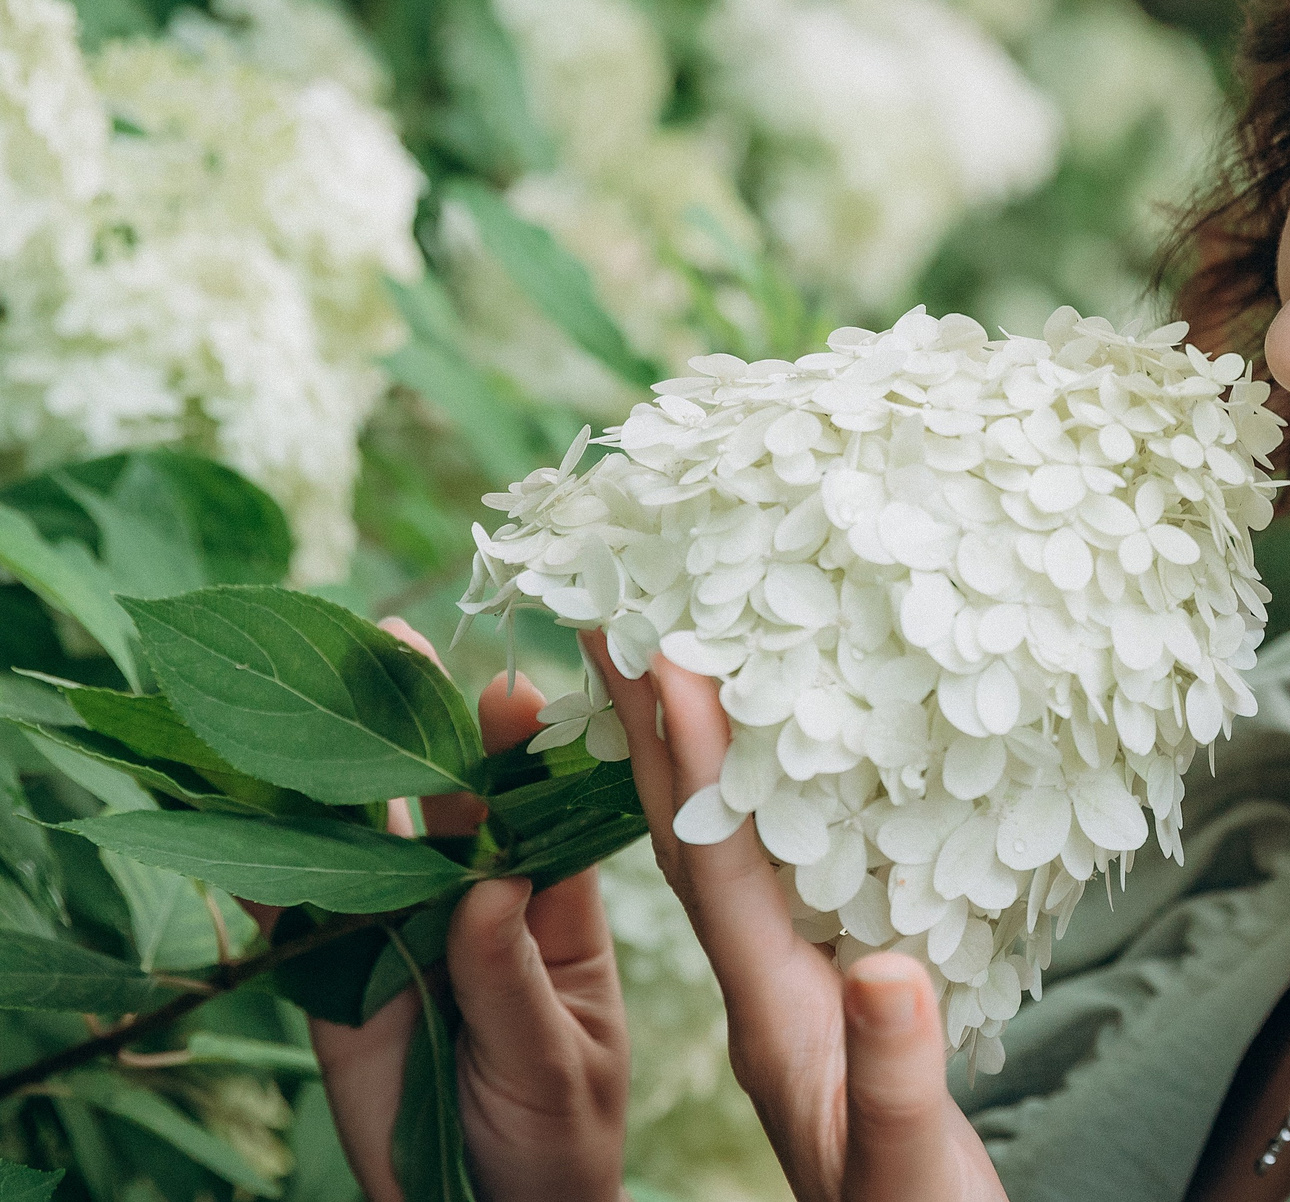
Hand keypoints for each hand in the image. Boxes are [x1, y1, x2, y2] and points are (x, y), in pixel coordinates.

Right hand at [295, 620, 629, 1201]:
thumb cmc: (558, 1142)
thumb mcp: (555, 1065)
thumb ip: (515, 978)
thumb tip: (491, 883)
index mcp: (558, 910)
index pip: (549, 810)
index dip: (531, 747)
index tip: (514, 689)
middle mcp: (479, 904)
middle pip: (451, 800)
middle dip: (426, 722)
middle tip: (398, 639)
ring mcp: (405, 938)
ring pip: (370, 839)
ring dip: (341, 766)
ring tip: (315, 683)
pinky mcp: (338, 986)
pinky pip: (301, 916)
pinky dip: (267, 862)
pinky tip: (241, 799)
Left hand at [588, 631, 1007, 1201]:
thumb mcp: (905, 1163)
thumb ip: (894, 1073)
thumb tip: (888, 969)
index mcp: (771, 1014)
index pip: (711, 861)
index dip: (686, 755)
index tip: (654, 650)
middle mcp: (766, 992)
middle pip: (695, 841)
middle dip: (658, 732)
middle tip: (626, 621)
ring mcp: (794, 996)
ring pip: (734, 852)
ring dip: (706, 758)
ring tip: (689, 664)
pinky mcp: (833, 1003)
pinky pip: (787, 878)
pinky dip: (774, 808)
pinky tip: (790, 774)